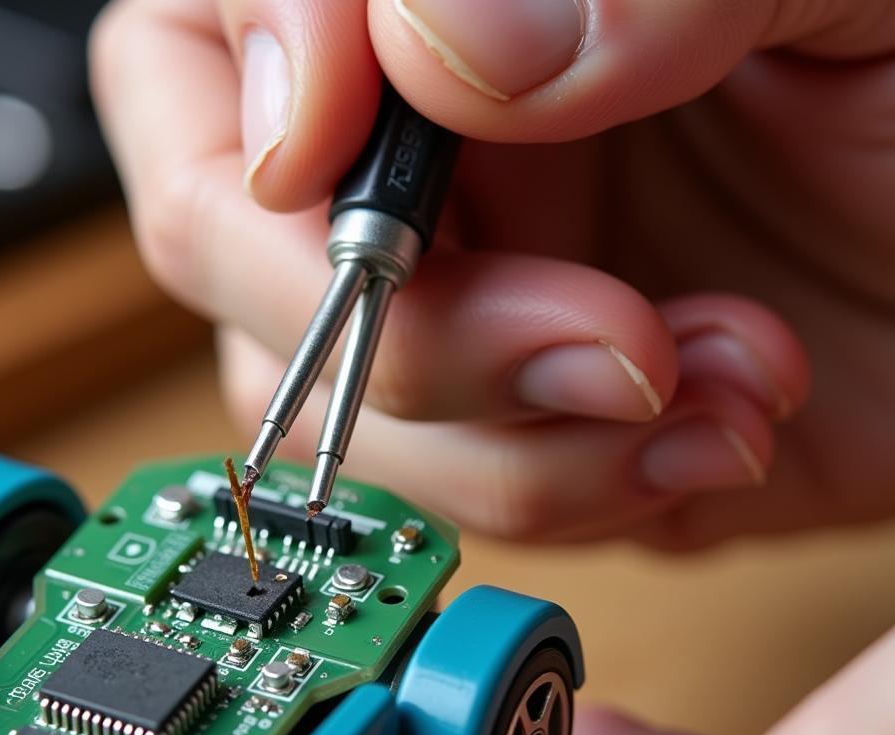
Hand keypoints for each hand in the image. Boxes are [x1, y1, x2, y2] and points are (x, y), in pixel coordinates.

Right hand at [91, 0, 894, 546]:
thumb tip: (433, 50)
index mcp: (453, 7)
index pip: (224, 22)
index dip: (252, 88)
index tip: (323, 157)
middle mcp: (424, 152)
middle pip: (234, 240)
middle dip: (401, 328)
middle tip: (593, 337)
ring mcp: (453, 292)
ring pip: (332, 402)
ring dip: (512, 435)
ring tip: (695, 382)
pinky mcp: (506, 418)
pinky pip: (456, 490)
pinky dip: (576, 492)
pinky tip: (704, 435)